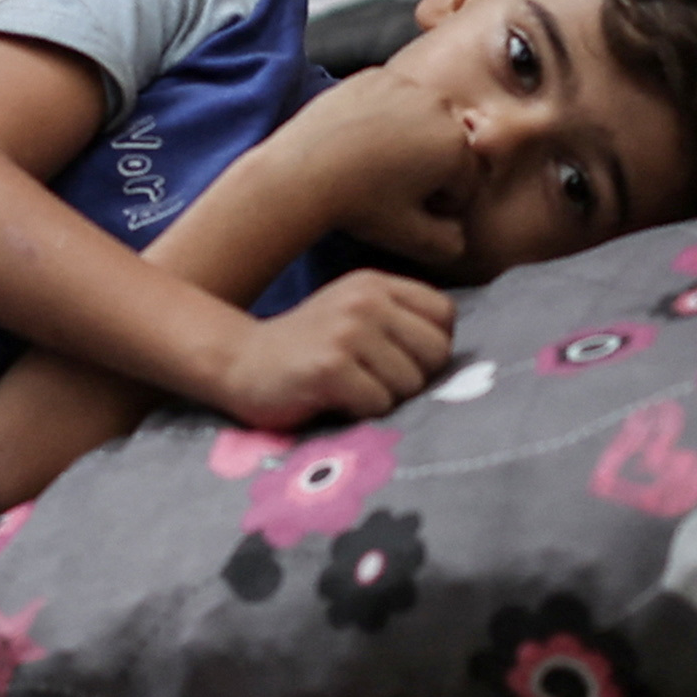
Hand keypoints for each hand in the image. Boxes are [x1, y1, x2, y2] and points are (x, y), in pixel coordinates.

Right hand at [214, 270, 457, 429]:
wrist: (236, 361)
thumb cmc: (305, 349)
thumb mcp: (354, 316)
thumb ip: (400, 324)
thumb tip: (459, 361)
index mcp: (376, 283)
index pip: (445, 317)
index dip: (429, 348)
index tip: (395, 360)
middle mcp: (365, 300)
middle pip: (436, 354)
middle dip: (412, 378)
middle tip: (371, 380)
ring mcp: (347, 331)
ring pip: (410, 384)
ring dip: (383, 398)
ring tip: (347, 388)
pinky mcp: (330, 367)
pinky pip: (379, 404)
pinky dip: (360, 413)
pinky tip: (331, 399)